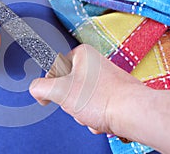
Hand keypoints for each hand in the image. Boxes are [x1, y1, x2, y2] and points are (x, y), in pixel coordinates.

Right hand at [29, 44, 144, 134]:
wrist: (132, 113)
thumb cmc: (102, 99)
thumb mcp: (59, 91)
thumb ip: (39, 87)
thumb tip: (36, 90)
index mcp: (82, 54)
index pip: (54, 70)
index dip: (52, 87)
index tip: (54, 97)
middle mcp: (95, 63)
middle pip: (67, 86)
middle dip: (70, 102)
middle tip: (78, 104)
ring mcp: (105, 78)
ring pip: (80, 98)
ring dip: (82, 111)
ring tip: (92, 112)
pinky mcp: (112, 93)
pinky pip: (93, 104)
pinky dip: (94, 114)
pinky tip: (100, 116)